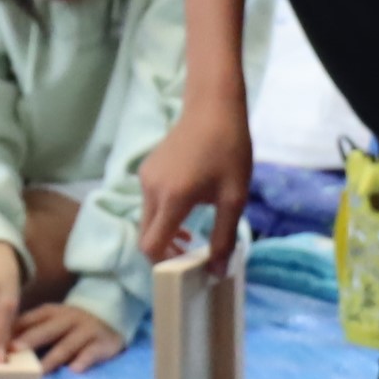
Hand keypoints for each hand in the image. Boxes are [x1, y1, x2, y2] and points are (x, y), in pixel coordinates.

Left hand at [15, 302, 122, 372]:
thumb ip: (28, 330)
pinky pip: (91, 352)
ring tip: (38, 372)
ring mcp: (84, 331)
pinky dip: (83, 361)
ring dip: (52, 359)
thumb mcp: (50, 321)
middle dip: (30, 340)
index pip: (28, 320)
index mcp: (49, 313)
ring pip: (66, 345)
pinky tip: (74, 371)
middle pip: (46, 331)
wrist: (109, 316)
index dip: (12, 331)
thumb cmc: (70, 324)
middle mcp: (66, 319)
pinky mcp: (101, 343)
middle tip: (13, 352)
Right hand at [138, 97, 250, 272]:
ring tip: (190, 231)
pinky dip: (162, 213)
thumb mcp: (234, 197)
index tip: (184, 267)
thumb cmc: (229, 150)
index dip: (163, 264)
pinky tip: (185, 205)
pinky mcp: (146, 169)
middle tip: (190, 253)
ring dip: (164, 231)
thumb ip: (224, 237)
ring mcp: (145, 178)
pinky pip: (149, 201)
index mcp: (172, 198)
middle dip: (165, 250)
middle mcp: (151, 190)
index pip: (151, 246)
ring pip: (147, 219)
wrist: (213, 107)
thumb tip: (216, 272)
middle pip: (146, 235)